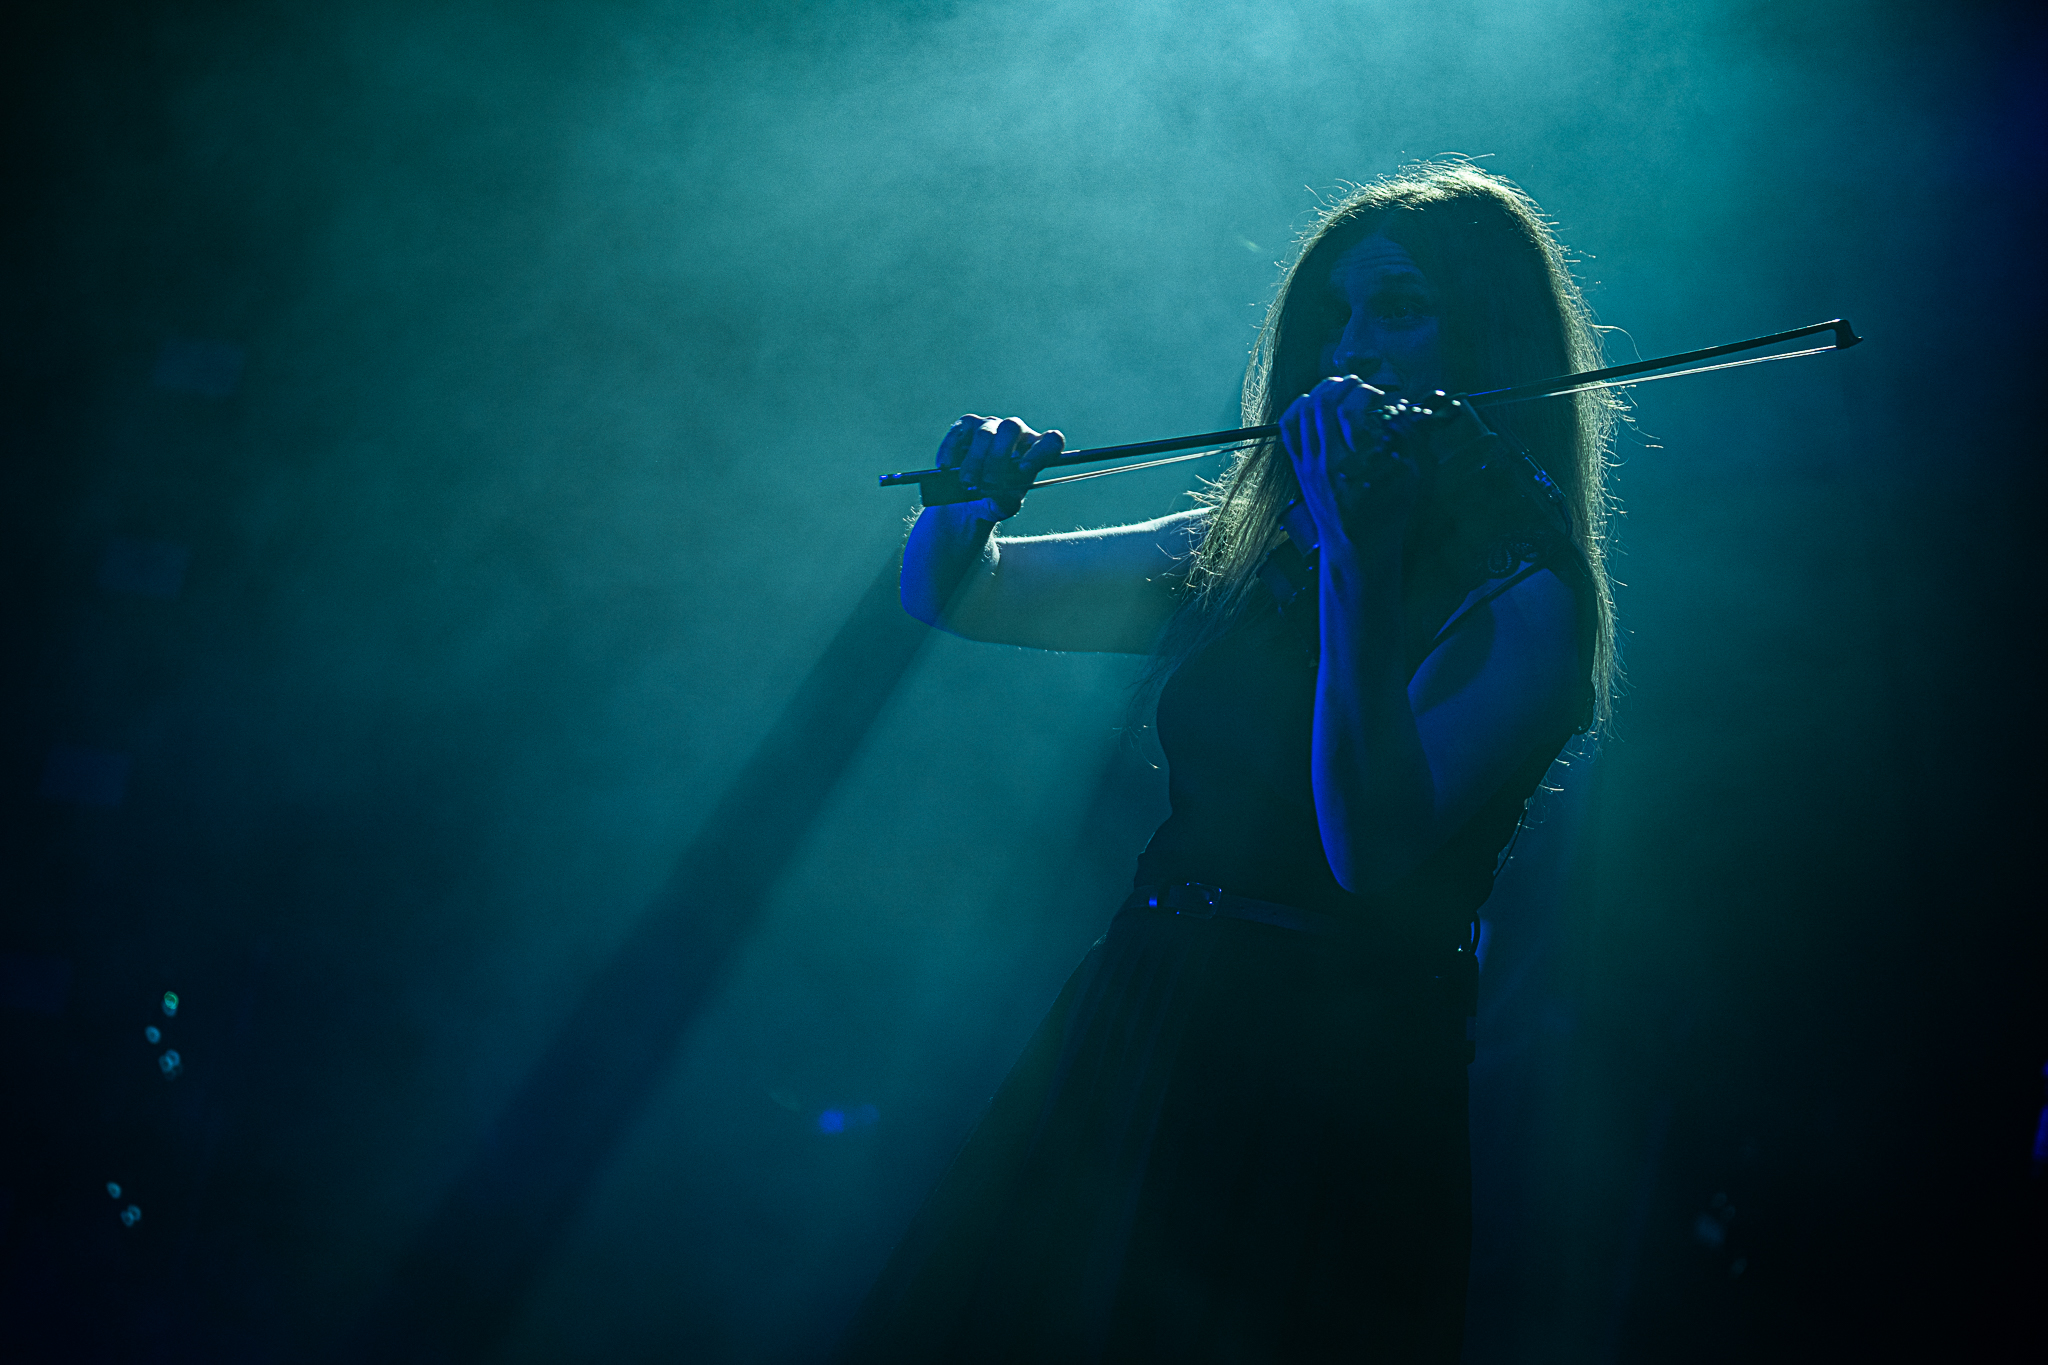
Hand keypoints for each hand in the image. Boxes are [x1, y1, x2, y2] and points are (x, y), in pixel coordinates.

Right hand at [933, 414, 1064, 519]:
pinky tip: (946, 467)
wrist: (966, 503)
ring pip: (986, 433)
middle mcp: (1017, 432)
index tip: (1022, 470)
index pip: (1051, 440)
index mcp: (1036, 451)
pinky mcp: (966, 425)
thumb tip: (998, 491)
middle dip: (998, 457)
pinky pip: (960, 433)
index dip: (1039, 452)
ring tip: (967, 483)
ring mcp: (991, 425)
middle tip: (987, 482)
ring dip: (975, 460)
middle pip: (1012, 429)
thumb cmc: (993, 501)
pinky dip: (951, 451)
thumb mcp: (1003, 506)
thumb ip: (1006, 499)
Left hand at [1279, 376, 1418, 552]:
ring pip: (1302, 412)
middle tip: (1360, 384)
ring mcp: (1306, 464)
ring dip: (1322, 391)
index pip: (1347, 411)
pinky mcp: (1298, 468)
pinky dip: (1297, 408)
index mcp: (1349, 464)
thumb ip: (1407, 444)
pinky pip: (1288, 429)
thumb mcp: (1408, 480)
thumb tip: (1403, 412)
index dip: (1365, 395)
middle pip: (1321, 404)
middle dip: (1343, 385)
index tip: (1380, 399)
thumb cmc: (1384, 518)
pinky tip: (1312, 401)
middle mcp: (1322, 462)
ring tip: (1340, 387)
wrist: (1355, 548)